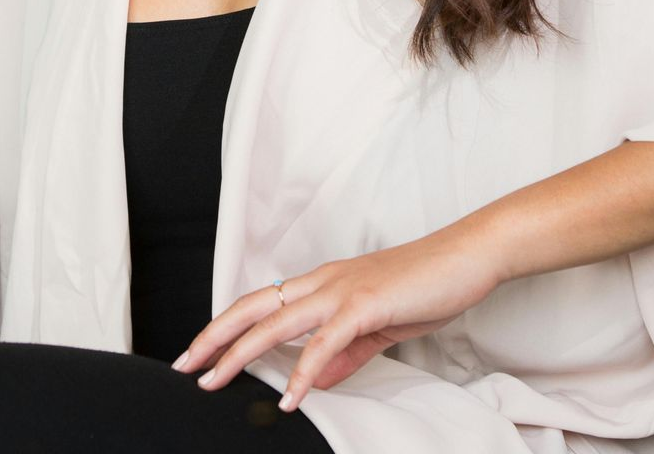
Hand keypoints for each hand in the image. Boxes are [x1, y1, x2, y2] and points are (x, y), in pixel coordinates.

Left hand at [170, 224, 500, 411]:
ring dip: (241, 354)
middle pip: (254, 307)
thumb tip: (317, 380)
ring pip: (277, 322)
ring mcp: (343, 290)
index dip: (228, 326)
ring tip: (216, 382)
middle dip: (215, 336)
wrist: (466, 256)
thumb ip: (346, 352)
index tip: (203, 352)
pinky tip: (290, 397)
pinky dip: (303, 372)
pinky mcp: (365, 304)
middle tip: (186, 366)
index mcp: (325, 283)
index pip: (264, 303)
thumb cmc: (427, 284)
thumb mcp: (379, 325)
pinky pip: (325, 342)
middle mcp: (325, 281)